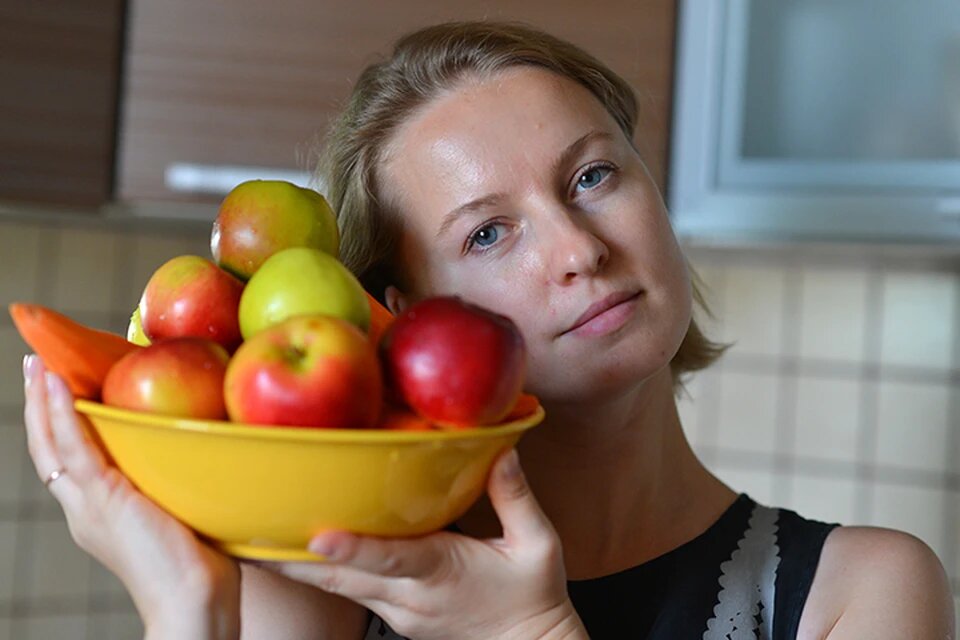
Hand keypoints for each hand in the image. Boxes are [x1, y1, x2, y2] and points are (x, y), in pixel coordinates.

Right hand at [22, 355, 239, 639]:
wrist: (195, 602)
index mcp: (100, 514)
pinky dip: (64, 413)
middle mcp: (84, 509)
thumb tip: (211, 453)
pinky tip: (60, 384)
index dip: (58, 424)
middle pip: (48, 448)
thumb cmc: (202, 568)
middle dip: (39, 404)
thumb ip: (181, 487)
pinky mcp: (103, 500)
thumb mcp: (184, 514)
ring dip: (43, 399)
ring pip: (52, 444)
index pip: (69, 459)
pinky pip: (75, 449)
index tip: (58, 387)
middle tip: (35, 365)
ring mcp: (89, 506)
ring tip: (38, 364)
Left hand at [267, 448, 587, 639]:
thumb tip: (501, 451)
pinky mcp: (393, 612)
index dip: (354, 548)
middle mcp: (409, 595)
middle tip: (247, 531)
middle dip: (293, 556)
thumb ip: (516, 498)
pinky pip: (347, 590)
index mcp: (442, 573)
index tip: (318, 534)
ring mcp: (397, 608)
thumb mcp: (539, 547)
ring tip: (253, 535)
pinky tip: (295, 549)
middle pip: (341, 577)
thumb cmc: (533, 599)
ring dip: (295, 564)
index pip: (393, 559)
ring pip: (335, 586)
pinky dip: (318, 570)